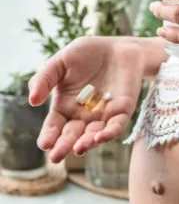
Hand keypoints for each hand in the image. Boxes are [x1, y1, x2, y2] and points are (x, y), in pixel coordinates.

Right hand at [28, 36, 144, 162]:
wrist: (117, 47)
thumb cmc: (87, 53)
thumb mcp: (60, 62)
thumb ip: (45, 78)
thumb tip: (32, 100)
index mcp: (66, 105)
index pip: (55, 125)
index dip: (49, 135)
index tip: (44, 144)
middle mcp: (83, 115)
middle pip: (72, 135)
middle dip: (64, 146)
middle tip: (57, 156)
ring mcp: (103, 114)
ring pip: (94, 135)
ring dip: (87, 143)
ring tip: (79, 148)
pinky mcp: (122, 110)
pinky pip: (116, 126)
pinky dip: (110, 133)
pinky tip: (100, 137)